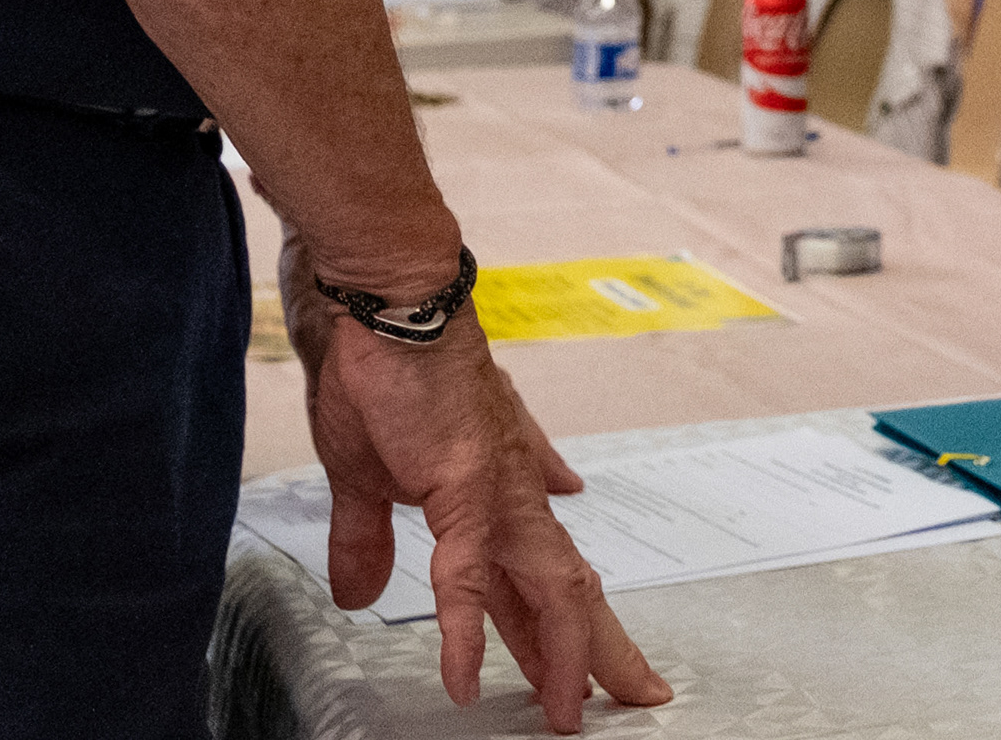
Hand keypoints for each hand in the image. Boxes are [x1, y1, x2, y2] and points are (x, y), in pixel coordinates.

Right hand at [284, 233, 668, 732]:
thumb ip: (372, 537)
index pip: (542, 578)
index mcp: (496, 497)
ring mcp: (494, 495)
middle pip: (569, 592)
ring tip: (565, 715)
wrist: (386, 302)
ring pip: (548, 591)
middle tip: (636, 698)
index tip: (591, 672)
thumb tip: (364, 591)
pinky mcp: (459, 489)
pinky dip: (466, 633)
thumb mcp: (366, 475)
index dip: (567, 631)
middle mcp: (513, 498)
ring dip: (559, 658)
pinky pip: (468, 578)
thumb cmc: (383, 371)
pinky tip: (465, 676)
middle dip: (601, 653)